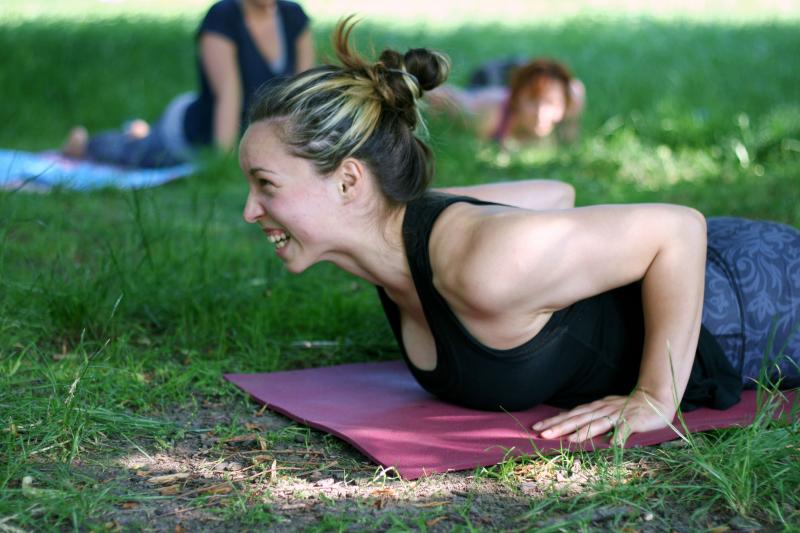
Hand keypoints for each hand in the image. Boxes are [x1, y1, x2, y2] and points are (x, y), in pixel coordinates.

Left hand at [531, 390, 675, 444]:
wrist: (655, 399)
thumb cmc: (627, 407)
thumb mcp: (604, 410)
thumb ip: (588, 417)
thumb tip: (567, 424)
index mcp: (595, 408)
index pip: (571, 414)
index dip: (554, 420)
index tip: (537, 427)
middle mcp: (602, 410)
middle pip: (578, 418)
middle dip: (560, 426)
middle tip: (542, 433)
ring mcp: (617, 414)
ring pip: (596, 423)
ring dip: (582, 432)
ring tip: (568, 440)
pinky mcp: (632, 420)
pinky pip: (624, 430)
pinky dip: (617, 437)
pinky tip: (611, 446)